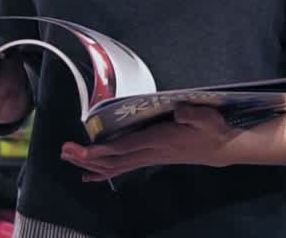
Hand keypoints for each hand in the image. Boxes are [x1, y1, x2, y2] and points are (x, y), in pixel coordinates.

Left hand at [60, 104, 237, 181]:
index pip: (124, 148)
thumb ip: (192, 114)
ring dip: (91, 163)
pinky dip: (104, 171)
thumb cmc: (212, 129)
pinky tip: (90, 175)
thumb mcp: (206, 117)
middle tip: (64, 151)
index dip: (101, 151)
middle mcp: (150, 152)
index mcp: (158, 140)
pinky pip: (122, 167)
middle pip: (112, 159)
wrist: (221, 147)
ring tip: (70, 158)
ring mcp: (149, 157)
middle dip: (87, 157)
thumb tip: (179, 110)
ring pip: (115, 165)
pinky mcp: (151, 157)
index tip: (81, 150)